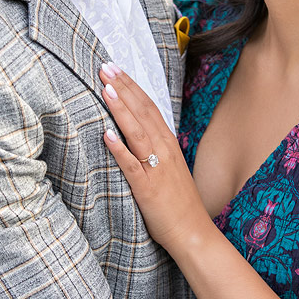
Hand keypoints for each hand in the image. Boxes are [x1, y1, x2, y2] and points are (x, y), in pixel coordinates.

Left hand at [100, 64, 210, 250]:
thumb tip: (138, 135)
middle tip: (106, 67)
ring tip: (106, 88)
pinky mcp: (147, 188)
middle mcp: (164, 151)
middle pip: (142, 112)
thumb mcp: (169, 169)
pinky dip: (120, 148)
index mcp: (168, 145)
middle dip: (123, 88)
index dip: (132, 87)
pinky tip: (107, 134)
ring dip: (120, 108)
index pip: (149, 108)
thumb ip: (155, 150)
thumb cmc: (178, 203)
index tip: (117, 70)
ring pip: (136, 132)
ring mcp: (156, 168)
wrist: (192, 232)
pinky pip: (132, 165)